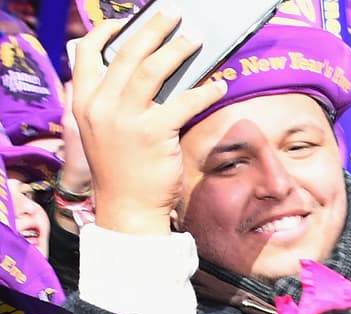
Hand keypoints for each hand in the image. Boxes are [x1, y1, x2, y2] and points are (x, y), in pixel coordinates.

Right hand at [71, 11, 226, 235]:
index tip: (125, 20)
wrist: (128, 208)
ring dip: (178, 50)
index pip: (86, 54)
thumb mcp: (105, 131)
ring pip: (153, 70)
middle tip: (173, 14)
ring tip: (196, 39)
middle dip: (153, 29)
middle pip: (127, 54)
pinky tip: (218, 84)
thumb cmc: (123, 169)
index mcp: (84, 102)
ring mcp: (126, 119)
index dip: (107, 32)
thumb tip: (151, 72)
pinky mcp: (153, 134)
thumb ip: (116, 101)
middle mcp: (101, 106)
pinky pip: (184, 102)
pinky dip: (203, 90)